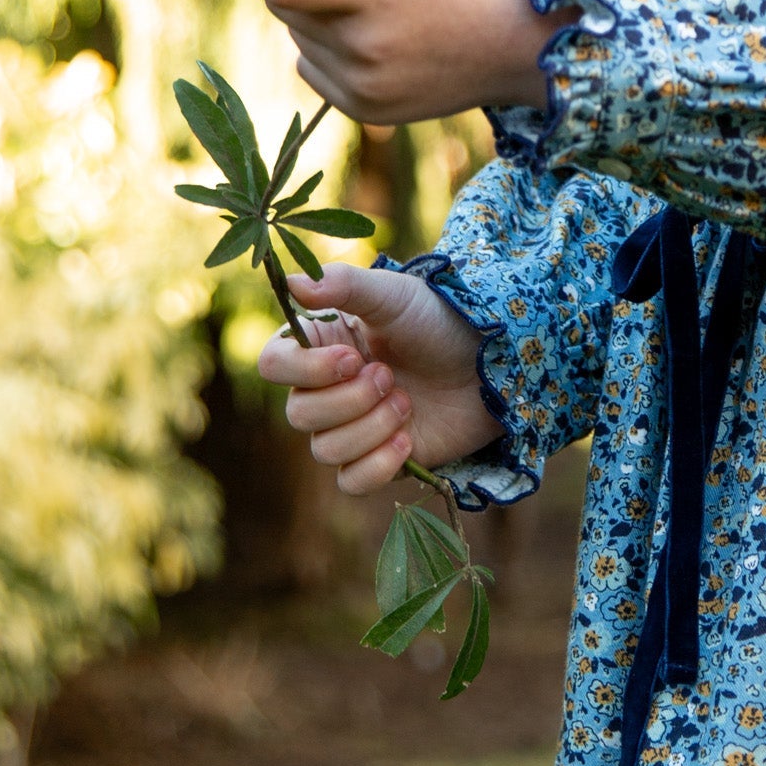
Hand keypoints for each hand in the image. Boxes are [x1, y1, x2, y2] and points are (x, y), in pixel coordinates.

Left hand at [224, 0, 574, 124]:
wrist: (529, 46)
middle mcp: (366, 44)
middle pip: (287, 8)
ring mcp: (367, 84)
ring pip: (298, 39)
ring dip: (310, 15)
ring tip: (362, 1)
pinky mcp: (369, 110)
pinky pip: (314, 71)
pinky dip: (324, 50)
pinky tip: (369, 37)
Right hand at [256, 264, 499, 493]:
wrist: (492, 364)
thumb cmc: (440, 321)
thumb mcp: (395, 295)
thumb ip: (344, 285)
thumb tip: (289, 283)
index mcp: (321, 346)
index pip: (272, 364)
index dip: (305, 369)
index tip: (351, 357)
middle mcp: (327, 389)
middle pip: (298, 414)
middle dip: (350, 399)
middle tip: (390, 375)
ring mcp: (351, 428)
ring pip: (325, 450)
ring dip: (370, 427)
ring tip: (407, 401)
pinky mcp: (378, 461)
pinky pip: (351, 482)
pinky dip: (377, 466)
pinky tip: (406, 441)